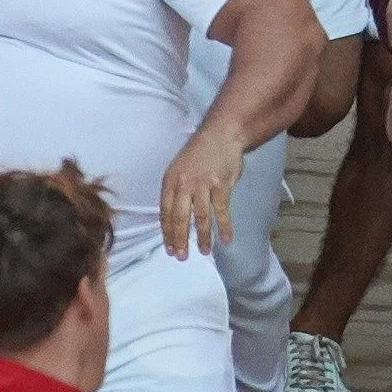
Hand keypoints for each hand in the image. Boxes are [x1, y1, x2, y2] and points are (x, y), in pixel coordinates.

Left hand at [156, 124, 240, 255]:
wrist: (222, 134)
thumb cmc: (200, 153)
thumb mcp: (179, 168)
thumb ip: (176, 191)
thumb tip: (174, 218)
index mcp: (171, 181)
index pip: (165, 212)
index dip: (167, 232)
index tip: (169, 248)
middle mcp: (185, 184)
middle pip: (180, 218)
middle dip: (180, 240)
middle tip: (181, 256)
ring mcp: (204, 185)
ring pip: (201, 217)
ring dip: (202, 237)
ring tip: (203, 251)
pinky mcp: (222, 185)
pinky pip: (222, 211)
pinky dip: (224, 227)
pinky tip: (226, 239)